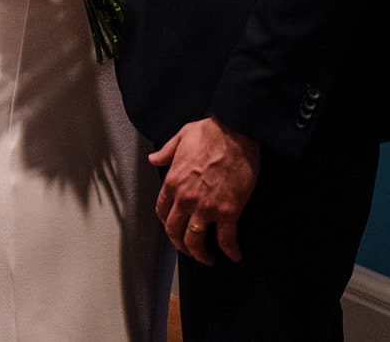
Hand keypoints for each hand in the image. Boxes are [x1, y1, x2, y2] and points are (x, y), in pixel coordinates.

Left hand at [148, 117, 260, 264]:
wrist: (235, 131)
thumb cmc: (211, 132)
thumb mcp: (181, 137)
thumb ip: (166, 152)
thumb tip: (154, 158)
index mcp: (173, 181)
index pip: (162, 212)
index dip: (167, 224)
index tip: (174, 228)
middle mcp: (185, 198)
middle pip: (176, 232)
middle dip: (181, 245)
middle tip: (189, 250)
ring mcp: (206, 207)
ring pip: (196, 241)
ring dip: (201, 254)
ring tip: (208, 258)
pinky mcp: (228, 211)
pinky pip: (226, 239)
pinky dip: (230, 251)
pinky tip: (235, 255)